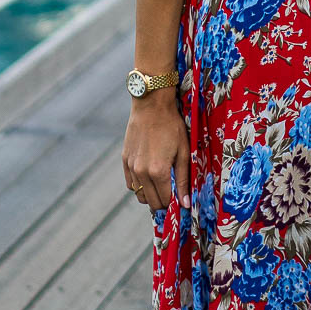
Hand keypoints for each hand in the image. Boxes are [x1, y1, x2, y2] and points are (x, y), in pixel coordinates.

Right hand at [121, 92, 190, 211]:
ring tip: (161, 187)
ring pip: (139, 195)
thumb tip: (186, 204)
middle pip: (151, 202)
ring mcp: (131, 167)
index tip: (181, 201)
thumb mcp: (183, 151)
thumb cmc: (171, 126)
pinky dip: (139, 187)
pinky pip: (130, 184)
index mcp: (158, 171)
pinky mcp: (125, 160)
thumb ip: (183, 180)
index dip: (175, 204)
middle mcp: (141, 172)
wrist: (151, 105)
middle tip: (173, 196)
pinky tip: (149, 179)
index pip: (165, 201)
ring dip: (150, 196)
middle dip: (163, 203)